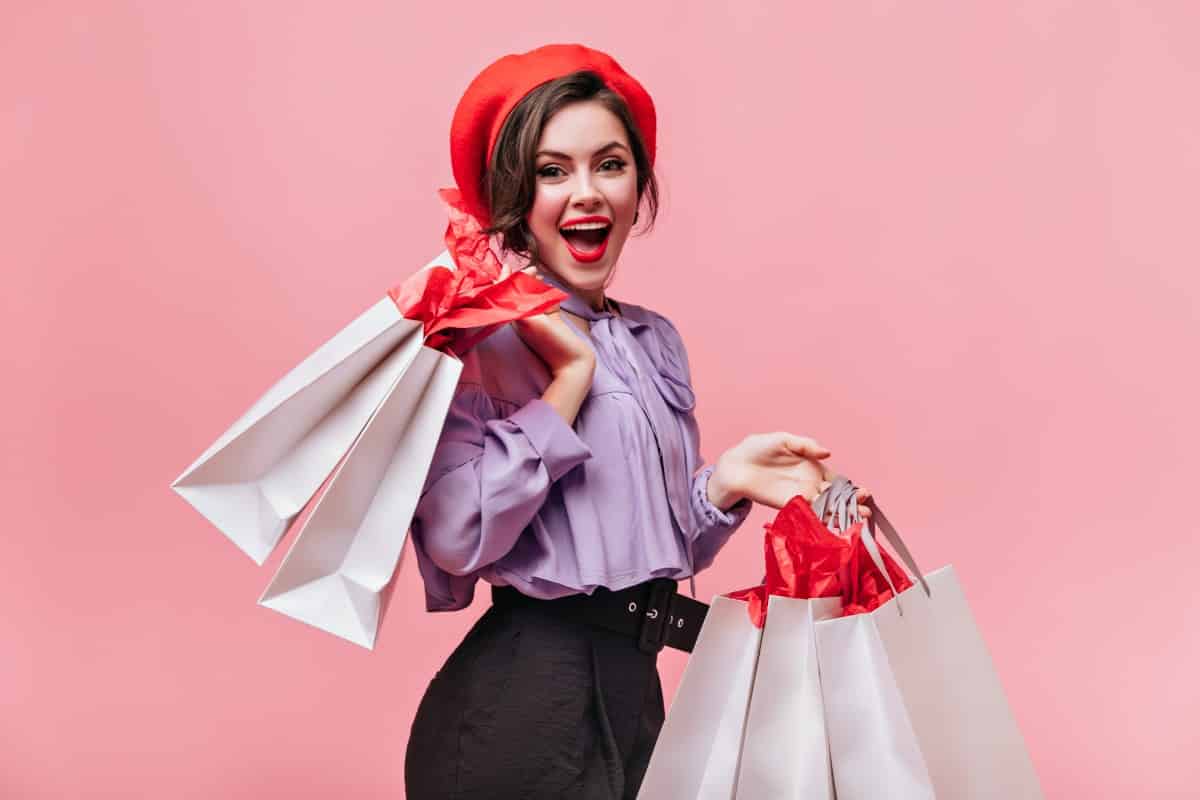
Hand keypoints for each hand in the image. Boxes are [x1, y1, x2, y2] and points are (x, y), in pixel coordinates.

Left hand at [510, 266, 595, 378]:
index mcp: (516, 319)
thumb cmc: (550, 343)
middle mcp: (525, 318)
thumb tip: (503, 284)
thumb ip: (515, 303)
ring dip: (534, 283)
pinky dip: (547, 292)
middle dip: (522, 279)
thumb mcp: (528, 320)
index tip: (507, 267)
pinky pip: (547, 302)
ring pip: (533, 295)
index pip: (505, 296)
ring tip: (537, 273)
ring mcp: (540, 318)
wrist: (573, 361)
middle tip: (530, 269)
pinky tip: (549, 284)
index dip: (505, 281)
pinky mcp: (553, 320)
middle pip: (519, 294)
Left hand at [711, 432, 872, 519]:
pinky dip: (822, 519)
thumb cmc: (758, 448)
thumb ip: (806, 445)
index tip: (864, 493)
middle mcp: (810, 484)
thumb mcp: (783, 439)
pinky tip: (835, 524)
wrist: (735, 465)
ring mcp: (800, 496)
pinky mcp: (788, 505)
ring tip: (859, 518)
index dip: (851, 487)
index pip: (837, 480)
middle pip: (836, 497)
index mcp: (813, 467)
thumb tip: (827, 452)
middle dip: (853, 503)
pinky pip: (809, 513)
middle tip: (865, 508)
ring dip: (842, 514)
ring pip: (826, 508)